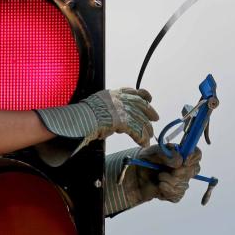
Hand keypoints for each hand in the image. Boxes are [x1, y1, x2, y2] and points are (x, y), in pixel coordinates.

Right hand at [35, 87, 158, 148]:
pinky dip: (141, 138)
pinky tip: (143, 143)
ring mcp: (121, 109)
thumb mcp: (97, 106)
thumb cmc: (82, 116)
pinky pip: (136, 130)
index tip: (149, 99)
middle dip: (149, 112)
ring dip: (146, 129)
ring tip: (149, 136)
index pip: (132, 92)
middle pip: (140, 104)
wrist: (78, 119)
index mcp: (113, 94)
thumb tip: (115, 120)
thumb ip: (108, 110)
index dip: (143, 95)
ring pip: (140, 119)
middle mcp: (119, 99)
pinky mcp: (122, 121)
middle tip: (155, 119)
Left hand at [137, 144, 201, 203]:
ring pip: (184, 184)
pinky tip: (159, 186)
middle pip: (194, 170)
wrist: (134, 175)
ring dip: (169, 181)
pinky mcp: (175, 193)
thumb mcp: (151, 152)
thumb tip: (180, 161)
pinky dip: (167, 191)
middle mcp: (184, 168)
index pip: (197, 154)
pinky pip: (177, 195)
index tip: (185, 161)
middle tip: (164, 171)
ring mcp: (181, 181)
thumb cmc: (144, 159)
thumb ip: (166, 153)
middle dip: (179, 172)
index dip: (194, 157)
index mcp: (181, 154)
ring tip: (159, 177)